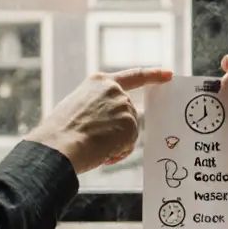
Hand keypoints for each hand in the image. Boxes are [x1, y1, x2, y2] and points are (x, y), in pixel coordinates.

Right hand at [26, 68, 172, 173]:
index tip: (168, 75)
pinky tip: (102, 153)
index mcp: (99, 81)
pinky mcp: (130, 124)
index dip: (153, 75)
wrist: (59, 146)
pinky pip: (129, 144)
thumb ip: (97, 106)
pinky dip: (117, 153)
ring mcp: (124, 106)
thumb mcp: (76, 106)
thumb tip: (108, 122)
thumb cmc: (60, 132)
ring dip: (116, 143)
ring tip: (94, 147)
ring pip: (129, 131)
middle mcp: (115, 90)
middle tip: (97, 142)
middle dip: (119, 130)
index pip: (134, 76)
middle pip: (129, 113)